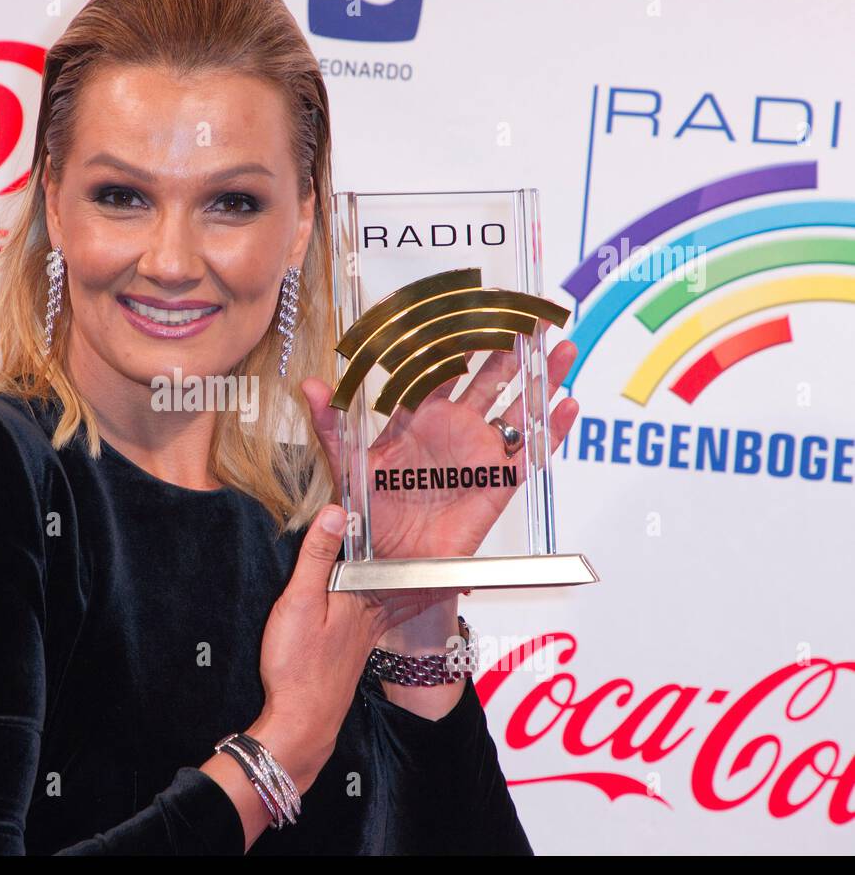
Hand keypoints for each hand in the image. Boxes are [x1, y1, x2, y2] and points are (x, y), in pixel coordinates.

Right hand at [251, 504, 429, 786]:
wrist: (300, 720)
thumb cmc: (298, 667)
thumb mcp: (300, 600)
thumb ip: (318, 556)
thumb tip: (337, 514)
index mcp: (362, 599)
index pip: (400, 567)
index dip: (427, 551)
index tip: (453, 535)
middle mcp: (371, 616)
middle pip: (406, 584)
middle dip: (426, 565)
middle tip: (450, 547)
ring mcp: (364, 633)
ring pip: (397, 600)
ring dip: (415, 584)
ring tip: (435, 571)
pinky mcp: (354, 647)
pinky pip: (383, 613)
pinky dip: (395, 601)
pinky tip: (388, 601)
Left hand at [302, 322, 580, 568]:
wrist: (385, 567)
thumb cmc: (365, 516)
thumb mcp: (345, 464)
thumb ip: (330, 424)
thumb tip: (310, 386)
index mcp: (416, 419)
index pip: (442, 369)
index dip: (457, 339)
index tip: (472, 307)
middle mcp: (452, 430)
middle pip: (489, 380)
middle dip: (510, 348)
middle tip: (531, 317)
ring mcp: (476, 455)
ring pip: (517, 409)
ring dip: (541, 379)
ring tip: (562, 349)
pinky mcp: (495, 485)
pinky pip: (528, 455)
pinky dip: (550, 431)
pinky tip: (564, 406)